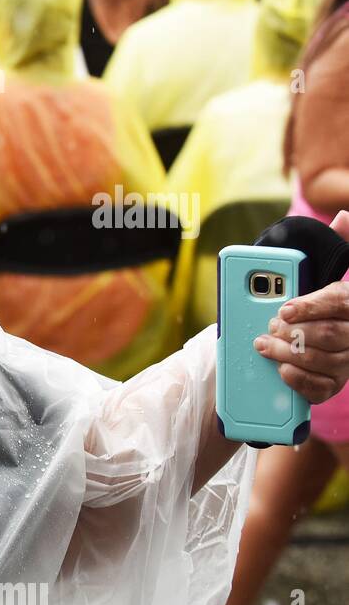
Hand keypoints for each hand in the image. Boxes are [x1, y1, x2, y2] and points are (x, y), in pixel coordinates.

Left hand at [256, 211, 348, 403]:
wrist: (325, 332)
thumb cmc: (323, 302)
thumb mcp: (329, 273)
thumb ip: (340, 246)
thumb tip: (344, 217)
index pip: (338, 301)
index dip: (310, 306)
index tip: (284, 309)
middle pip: (327, 333)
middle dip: (292, 331)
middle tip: (268, 328)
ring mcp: (348, 361)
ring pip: (320, 359)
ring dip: (287, 353)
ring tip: (264, 345)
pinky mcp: (335, 383)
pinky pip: (319, 386)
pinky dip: (297, 379)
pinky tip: (281, 369)